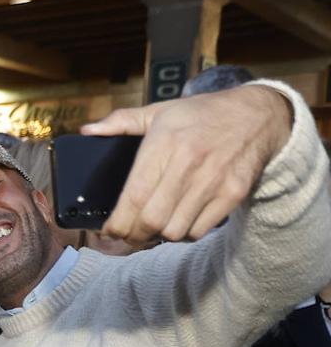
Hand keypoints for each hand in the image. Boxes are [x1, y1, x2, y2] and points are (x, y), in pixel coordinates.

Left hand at [82, 84, 292, 244]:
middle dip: (133, 236)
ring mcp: (213, 180)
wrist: (259, 114)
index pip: (132, 197)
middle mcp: (188, 163)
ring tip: (153, 228)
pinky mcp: (233, 193)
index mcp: (164, 142)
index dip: (116, 223)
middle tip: (128, 235)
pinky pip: (200, 231)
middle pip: (151, 221)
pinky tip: (179, 222)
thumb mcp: (160, 111)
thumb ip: (121, 121)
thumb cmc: (201, 115)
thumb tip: (87, 132)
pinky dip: (185, 234)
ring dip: (159, 236)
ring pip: (174, 231)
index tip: (107, 230)